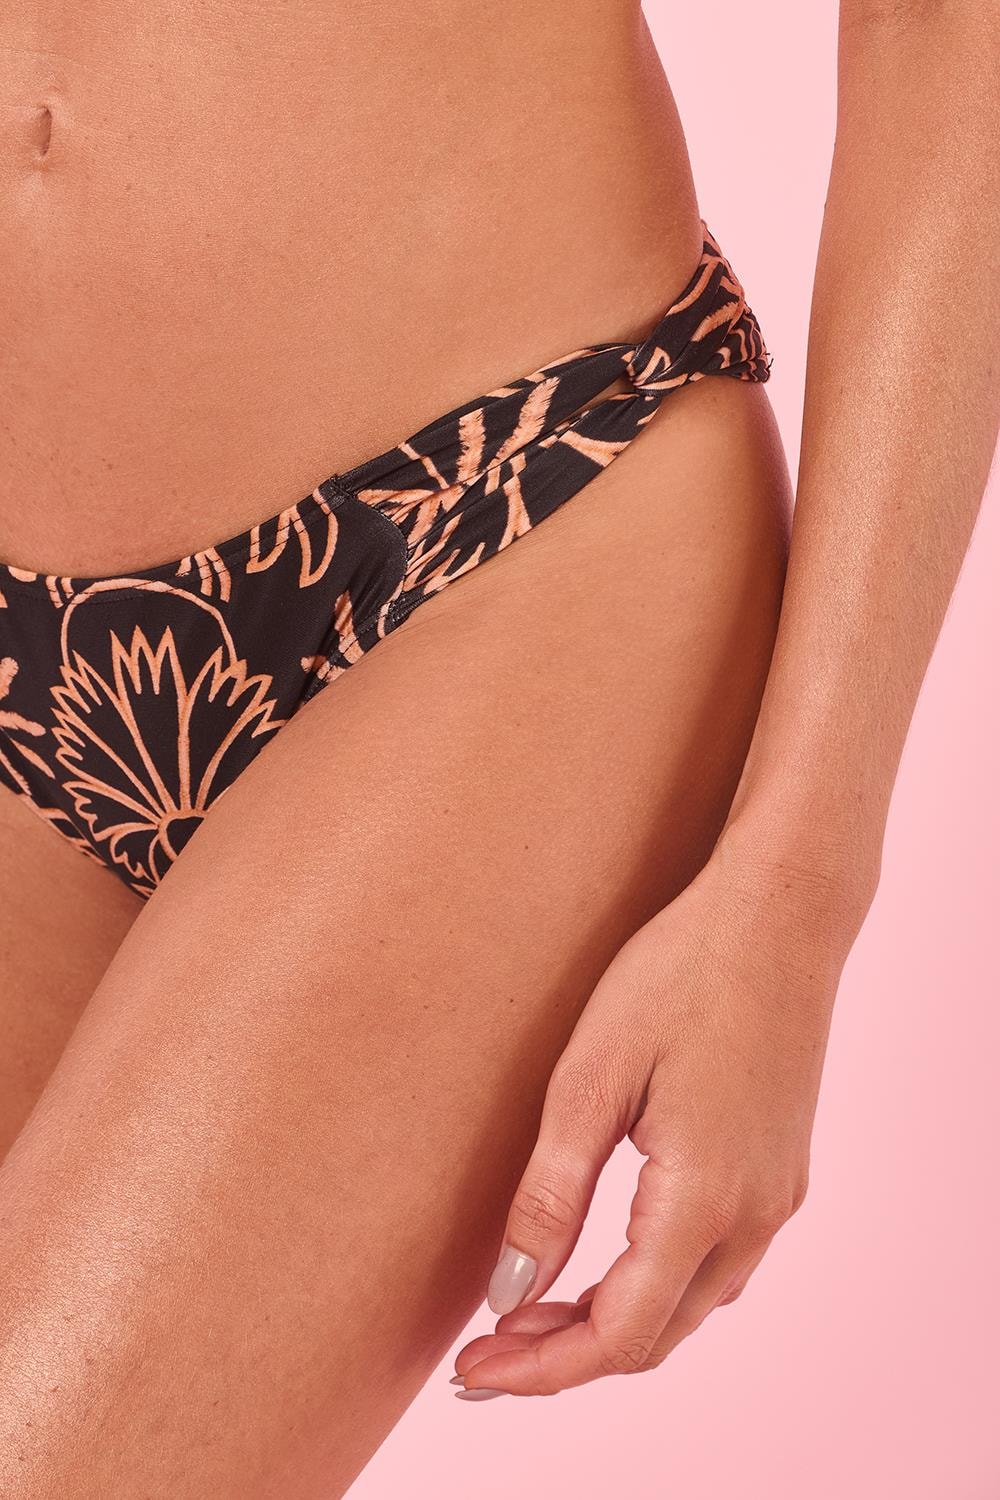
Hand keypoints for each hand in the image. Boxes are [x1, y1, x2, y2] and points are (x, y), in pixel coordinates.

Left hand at [453, 830, 868, 1396]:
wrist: (780, 914)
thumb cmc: (678, 974)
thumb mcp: (591, 1078)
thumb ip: (552, 1194)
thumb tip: (510, 1294)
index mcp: (701, 1200)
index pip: (615, 1335)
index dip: (538, 1369)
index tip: (470, 1370)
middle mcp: (753, 1216)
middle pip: (655, 1336)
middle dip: (566, 1356)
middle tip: (486, 1346)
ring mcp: (778, 1195)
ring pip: (690, 1308)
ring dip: (612, 1324)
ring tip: (532, 1311)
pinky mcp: (781, 1170)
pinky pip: (717, 1266)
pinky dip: (654, 1288)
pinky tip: (607, 1261)